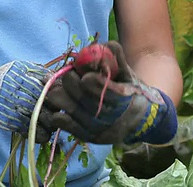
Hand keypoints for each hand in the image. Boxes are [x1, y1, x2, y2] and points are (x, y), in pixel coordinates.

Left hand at [44, 41, 177, 144]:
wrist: (137, 122)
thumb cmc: (130, 92)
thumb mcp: (128, 74)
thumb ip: (117, 58)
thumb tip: (104, 45)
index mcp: (123, 98)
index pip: (106, 91)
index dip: (93, 82)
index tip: (85, 75)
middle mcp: (110, 116)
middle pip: (84, 99)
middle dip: (71, 83)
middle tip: (66, 74)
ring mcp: (97, 128)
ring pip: (71, 110)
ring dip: (59, 96)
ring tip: (55, 87)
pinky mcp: (86, 136)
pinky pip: (65, 125)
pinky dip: (56, 114)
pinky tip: (55, 106)